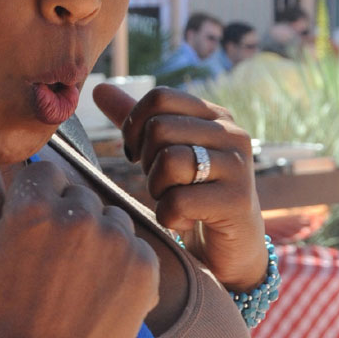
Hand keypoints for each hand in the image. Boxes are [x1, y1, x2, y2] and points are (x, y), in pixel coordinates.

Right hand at [0, 148, 158, 337]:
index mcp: (31, 206)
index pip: (45, 172)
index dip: (36, 200)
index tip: (31, 234)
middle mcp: (78, 216)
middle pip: (79, 193)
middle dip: (67, 218)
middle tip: (51, 266)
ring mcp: (116, 242)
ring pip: (110, 218)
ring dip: (97, 238)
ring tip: (75, 282)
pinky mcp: (144, 268)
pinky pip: (135, 246)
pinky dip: (121, 264)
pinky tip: (97, 294)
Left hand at [93, 83, 266, 291]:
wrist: (231, 249)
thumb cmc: (192, 194)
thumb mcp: (163, 153)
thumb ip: (136, 121)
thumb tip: (100, 88)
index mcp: (215, 115)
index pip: (160, 97)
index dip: (134, 125)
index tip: (137, 153)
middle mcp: (232, 134)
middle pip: (159, 128)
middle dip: (146, 162)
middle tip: (162, 183)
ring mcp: (238, 166)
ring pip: (169, 161)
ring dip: (157, 189)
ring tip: (173, 199)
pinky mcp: (237, 201)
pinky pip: (178, 201)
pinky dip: (168, 217)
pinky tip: (184, 221)